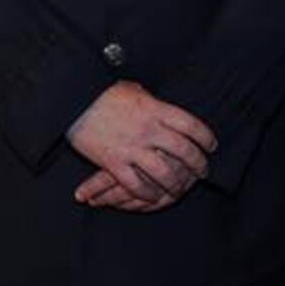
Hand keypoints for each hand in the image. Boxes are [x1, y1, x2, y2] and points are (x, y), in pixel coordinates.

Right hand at [65, 81, 215, 207]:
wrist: (73, 99)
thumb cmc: (104, 92)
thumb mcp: (135, 90)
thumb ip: (154, 104)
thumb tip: (167, 112)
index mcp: (155, 109)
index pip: (191, 125)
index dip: (205, 137)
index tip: (212, 145)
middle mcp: (148, 129)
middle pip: (183, 150)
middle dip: (198, 163)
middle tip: (203, 170)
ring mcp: (131, 148)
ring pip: (164, 173)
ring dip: (177, 183)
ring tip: (182, 187)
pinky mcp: (114, 162)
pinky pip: (137, 185)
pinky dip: (149, 193)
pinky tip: (155, 195)